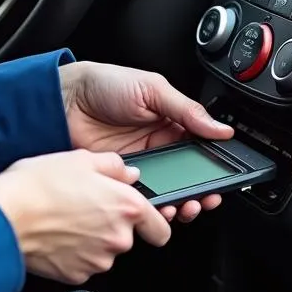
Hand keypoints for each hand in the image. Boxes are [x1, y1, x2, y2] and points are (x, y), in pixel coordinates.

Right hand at [0, 149, 170, 284]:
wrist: (5, 216)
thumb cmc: (38, 185)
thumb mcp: (80, 159)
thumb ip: (113, 166)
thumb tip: (128, 174)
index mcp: (126, 207)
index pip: (160, 228)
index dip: (153, 223)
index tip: (144, 221)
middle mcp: (118, 237)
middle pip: (127, 237)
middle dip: (110, 225)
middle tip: (83, 207)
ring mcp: (98, 260)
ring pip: (104, 251)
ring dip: (91, 239)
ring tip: (65, 219)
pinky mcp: (77, 275)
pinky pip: (83, 263)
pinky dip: (74, 253)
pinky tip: (57, 235)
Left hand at [59, 61, 234, 222]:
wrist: (64, 100)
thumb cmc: (104, 84)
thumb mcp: (152, 89)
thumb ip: (187, 110)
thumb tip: (220, 128)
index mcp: (172, 121)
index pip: (202, 146)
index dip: (216, 163)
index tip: (227, 176)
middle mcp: (160, 144)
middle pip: (190, 175)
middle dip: (202, 190)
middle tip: (207, 198)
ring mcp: (142, 164)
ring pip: (170, 190)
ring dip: (182, 202)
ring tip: (186, 206)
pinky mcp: (122, 179)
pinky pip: (144, 197)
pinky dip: (154, 206)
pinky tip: (161, 206)